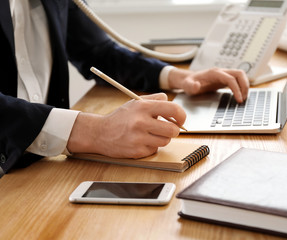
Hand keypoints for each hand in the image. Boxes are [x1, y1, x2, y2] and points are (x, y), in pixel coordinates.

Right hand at [67, 93, 185, 157]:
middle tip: (167, 129)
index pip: (173, 109)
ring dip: (162, 138)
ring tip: (150, 134)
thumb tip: (171, 101)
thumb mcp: (135, 103)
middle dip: (173, 130)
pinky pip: (155, 150)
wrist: (99, 133)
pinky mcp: (137, 151)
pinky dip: (151, 146)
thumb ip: (155, 99)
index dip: (181, 116)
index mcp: (143, 107)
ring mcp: (138, 138)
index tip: (180, 120)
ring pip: (165, 141)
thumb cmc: (120, 118)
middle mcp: (141, 122)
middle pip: (173, 130)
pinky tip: (141, 141)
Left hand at [168, 67, 248, 102]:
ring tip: (244, 97)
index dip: (237, 89)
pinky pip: (237, 80)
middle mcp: (221, 71)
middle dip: (245, 85)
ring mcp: (224, 74)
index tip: (239, 99)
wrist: (188, 80)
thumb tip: (196, 85)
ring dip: (245, 85)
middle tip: (244, 98)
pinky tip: (240, 95)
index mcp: (214, 73)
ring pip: (240, 75)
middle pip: (239, 73)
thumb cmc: (188, 83)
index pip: (230, 79)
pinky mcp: (225, 78)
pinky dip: (241, 86)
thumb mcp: (187, 86)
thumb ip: (190, 86)